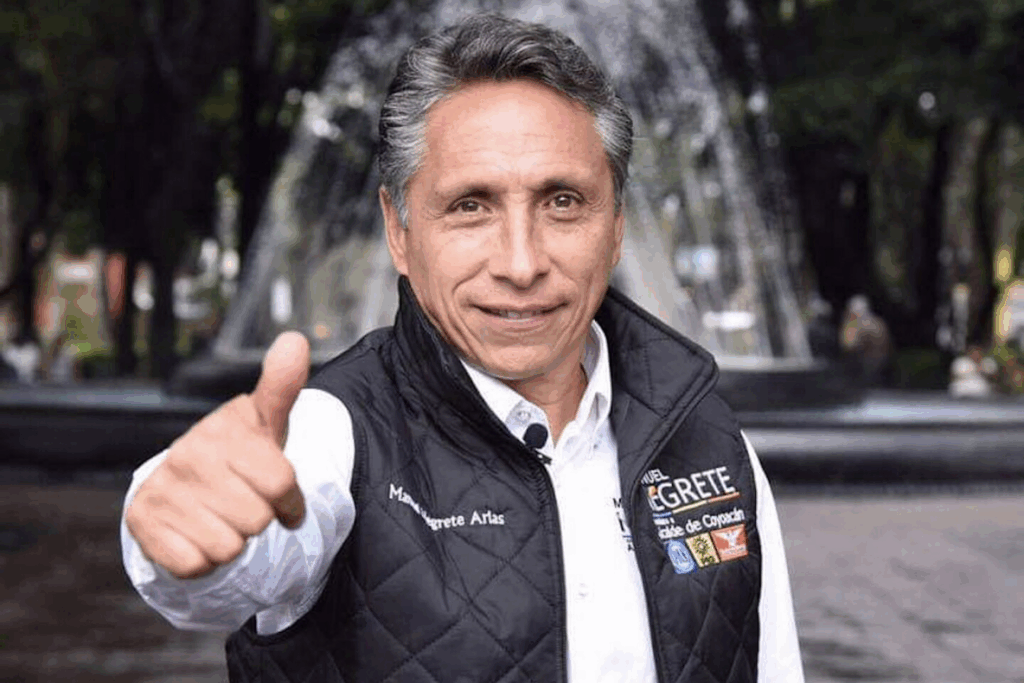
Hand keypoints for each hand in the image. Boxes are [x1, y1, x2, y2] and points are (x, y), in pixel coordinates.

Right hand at [125, 331, 310, 578]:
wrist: (184, 485)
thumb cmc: (238, 453)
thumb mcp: (265, 420)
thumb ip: (282, 384)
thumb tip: (294, 340)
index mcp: (223, 430)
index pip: (280, 484)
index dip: (290, 500)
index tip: (281, 496)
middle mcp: (187, 454)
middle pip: (257, 520)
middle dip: (259, 520)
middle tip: (243, 503)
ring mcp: (162, 489)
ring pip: (230, 547)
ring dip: (232, 540)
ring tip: (220, 516)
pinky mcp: (142, 523)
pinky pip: (197, 565)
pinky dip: (204, 559)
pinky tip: (197, 533)